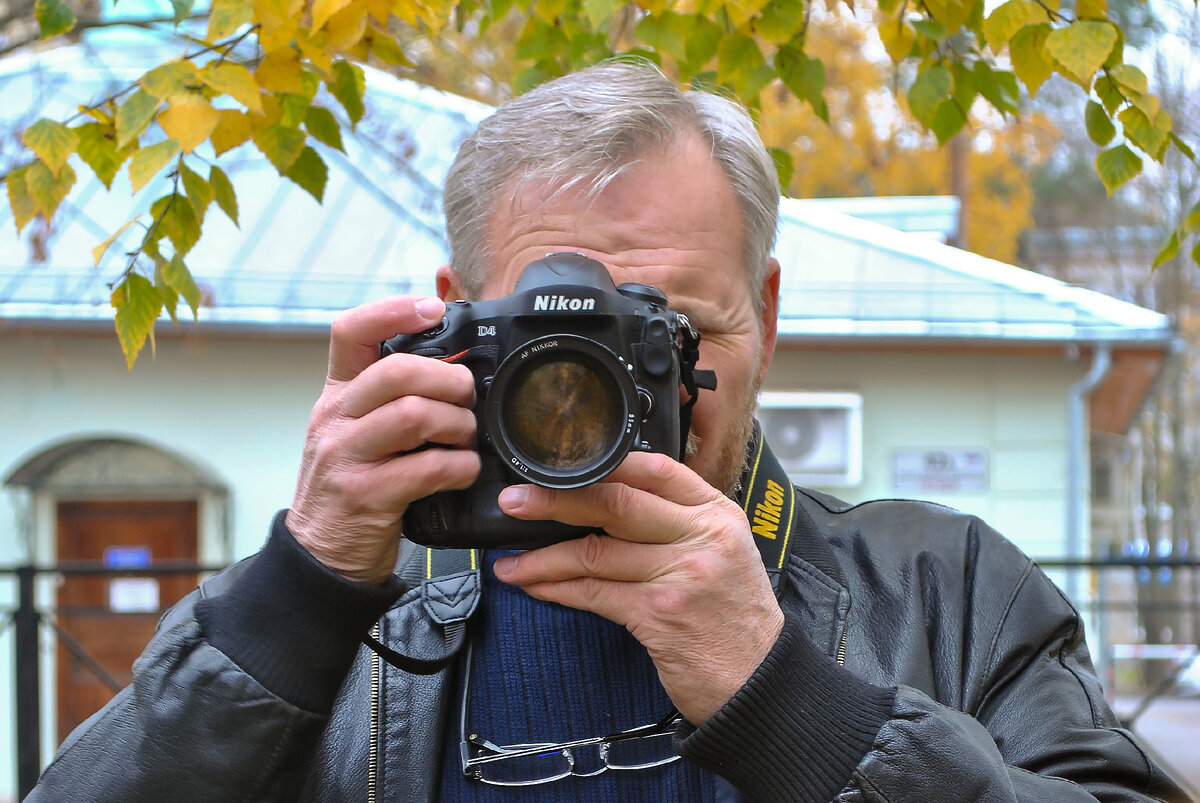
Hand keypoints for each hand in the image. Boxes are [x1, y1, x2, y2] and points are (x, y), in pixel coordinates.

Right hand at [287, 296, 480, 584]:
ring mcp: (347, 457)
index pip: (350, 331)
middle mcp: (335, 419)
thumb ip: (388, 399)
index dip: (393, 311)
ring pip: (414, 415)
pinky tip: (463, 471)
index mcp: (335, 396)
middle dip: (448, 379)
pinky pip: (427, 467)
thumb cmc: (352, 487)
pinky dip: (459, 467)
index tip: (433, 309)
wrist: (321, 556)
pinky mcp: (367, 495)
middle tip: (467, 397)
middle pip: (397, 370)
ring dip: (458, 424)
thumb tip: (451, 367)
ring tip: (466, 438)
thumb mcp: (355, 433)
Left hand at [492, 452, 783, 723]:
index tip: (558, 465)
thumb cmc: (735, 617)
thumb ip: (678, 523)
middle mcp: (702, 537)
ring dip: (543, 557)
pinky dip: (557, 589)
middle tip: (516, 500)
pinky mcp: (659, 614)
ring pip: (595, 552)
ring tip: (511, 560)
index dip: (601, 464)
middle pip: (616, 503)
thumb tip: (611, 501)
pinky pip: (593, 592)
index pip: (654, 469)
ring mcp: (681, 575)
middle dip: (557, 500)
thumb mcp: (724, 551)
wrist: (760, 680)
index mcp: (716, 513)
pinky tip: (535, 586)